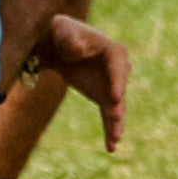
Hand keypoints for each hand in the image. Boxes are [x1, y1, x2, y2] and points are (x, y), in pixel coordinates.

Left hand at [36, 13, 129, 152]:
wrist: (57, 46)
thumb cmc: (62, 33)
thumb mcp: (63, 31)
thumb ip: (71, 39)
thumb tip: (77, 48)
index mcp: (113, 50)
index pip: (118, 67)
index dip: (117, 82)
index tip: (115, 97)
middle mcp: (118, 69)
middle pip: (120, 88)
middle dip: (118, 105)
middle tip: (115, 118)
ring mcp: (112, 85)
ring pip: (117, 106)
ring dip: (116, 123)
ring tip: (114, 140)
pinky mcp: (105, 97)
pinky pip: (109, 115)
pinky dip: (110, 129)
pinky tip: (111, 147)